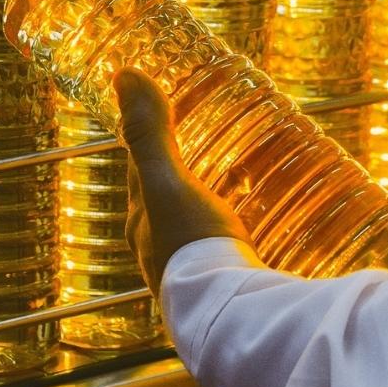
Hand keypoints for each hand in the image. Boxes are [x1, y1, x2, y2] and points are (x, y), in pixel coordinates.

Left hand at [114, 67, 248, 294]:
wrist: (229, 312)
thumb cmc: (191, 246)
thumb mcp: (167, 181)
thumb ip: (148, 133)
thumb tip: (124, 74)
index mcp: (141, 221)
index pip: (140, 170)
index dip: (150, 139)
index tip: (168, 112)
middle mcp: (160, 247)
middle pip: (171, 196)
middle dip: (188, 170)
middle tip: (213, 143)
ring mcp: (192, 267)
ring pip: (200, 220)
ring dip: (216, 198)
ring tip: (244, 177)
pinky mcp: (226, 280)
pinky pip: (230, 244)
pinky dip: (240, 225)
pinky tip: (264, 218)